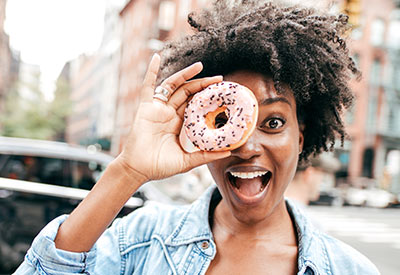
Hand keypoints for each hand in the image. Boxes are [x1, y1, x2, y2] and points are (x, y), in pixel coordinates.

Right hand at [116, 54, 230, 181]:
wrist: (138, 170)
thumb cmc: (160, 166)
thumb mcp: (187, 161)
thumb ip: (206, 155)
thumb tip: (229, 151)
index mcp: (179, 124)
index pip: (196, 106)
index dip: (208, 98)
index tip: (222, 93)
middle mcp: (169, 114)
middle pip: (188, 93)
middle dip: (203, 85)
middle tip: (219, 79)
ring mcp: (157, 109)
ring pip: (173, 86)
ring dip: (185, 74)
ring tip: (200, 65)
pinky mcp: (145, 107)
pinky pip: (148, 86)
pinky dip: (151, 71)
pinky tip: (156, 57)